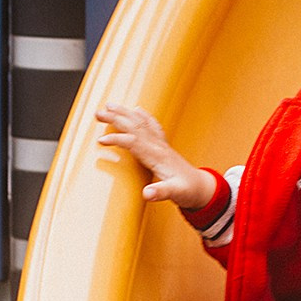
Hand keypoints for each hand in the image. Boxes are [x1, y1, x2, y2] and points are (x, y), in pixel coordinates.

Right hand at [96, 104, 216, 208]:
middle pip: (134, 127)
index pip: (134, 143)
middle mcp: (159, 147)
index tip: (101, 140)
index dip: (117, 140)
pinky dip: (142, 116)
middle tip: (98, 113)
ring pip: (141, 123)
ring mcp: (161, 145)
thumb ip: (161, 193)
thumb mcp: (175, 194)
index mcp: (158, 157)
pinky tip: (137, 109)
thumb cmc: (189, 191)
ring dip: (125, 113)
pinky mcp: (163, 147)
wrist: (202, 188)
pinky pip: (151, 126)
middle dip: (116, 119)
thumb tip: (147, 194)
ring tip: (109, 105)